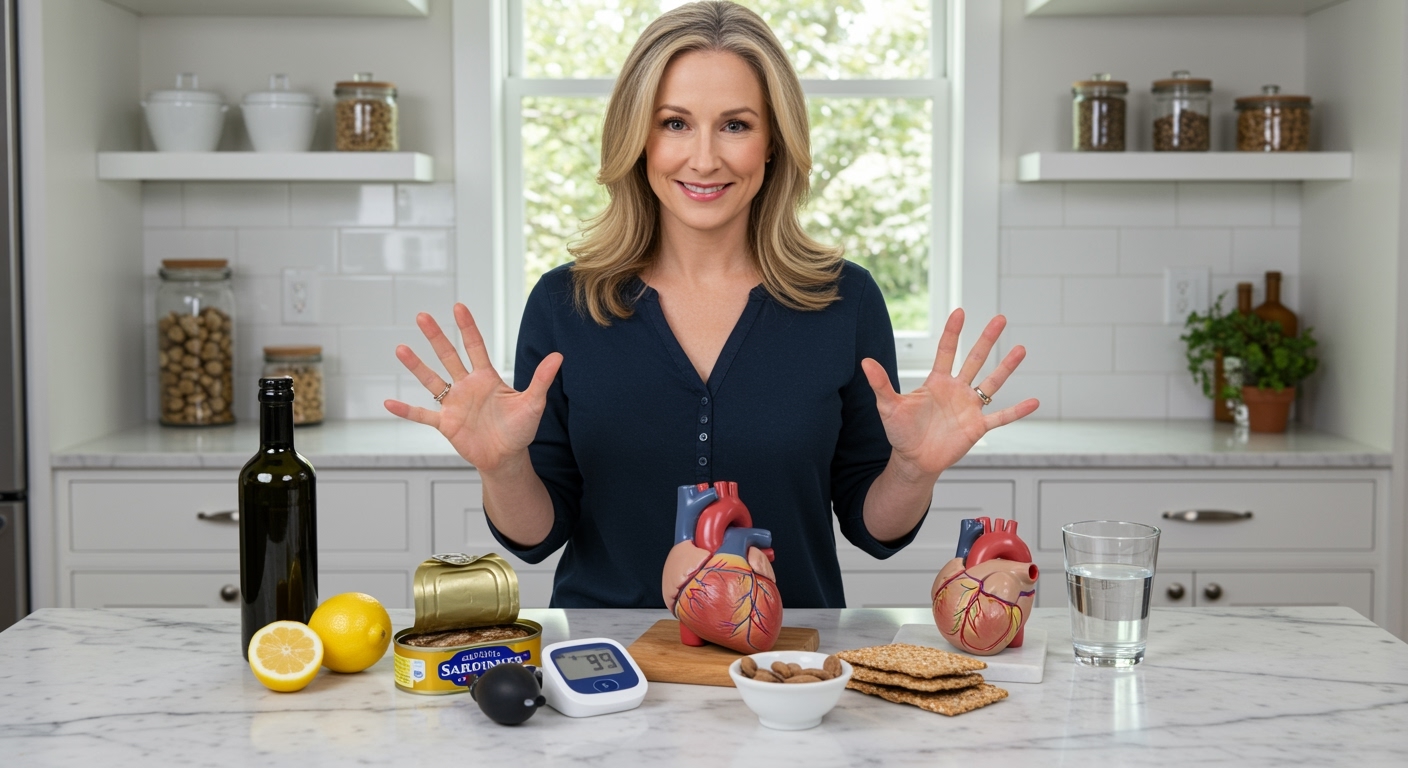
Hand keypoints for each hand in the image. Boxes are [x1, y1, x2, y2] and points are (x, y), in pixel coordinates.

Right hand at [383, 303, 562, 471]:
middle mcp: (467, 386)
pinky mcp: (446, 424)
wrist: (507, 458)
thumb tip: (559, 356)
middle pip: (449, 356)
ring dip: (417, 366)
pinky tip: (389, 402)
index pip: (475, 346)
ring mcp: (454, 404)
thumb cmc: (521, 430)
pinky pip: (423, 415)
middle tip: (422, 316)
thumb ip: (542, 379)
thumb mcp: (533, 403)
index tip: (458, 306)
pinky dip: (406, 410)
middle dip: (436, 336)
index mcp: (487, 378)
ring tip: (401, 349)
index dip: (467, 327)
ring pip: (432, 380)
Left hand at [861, 309, 1037, 480]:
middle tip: (1000, 318)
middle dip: (986, 339)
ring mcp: (969, 407)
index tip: (961, 311)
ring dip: (1006, 367)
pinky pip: (1001, 417)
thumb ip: (880, 384)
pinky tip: (1034, 402)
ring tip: (1021, 349)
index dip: (953, 332)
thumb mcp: (888, 406)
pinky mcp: (977, 427)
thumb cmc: (900, 433)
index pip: (946, 351)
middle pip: (974, 359)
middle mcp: (956, 390)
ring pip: (992, 383)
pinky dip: (1017, 411)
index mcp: (937, 382)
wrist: (913, 460)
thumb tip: (864, 362)